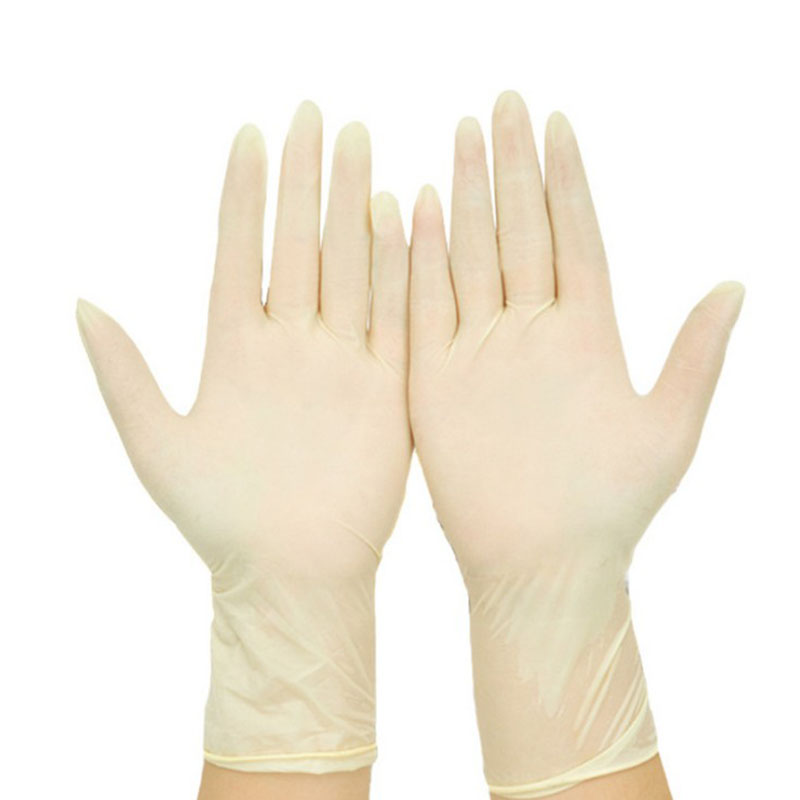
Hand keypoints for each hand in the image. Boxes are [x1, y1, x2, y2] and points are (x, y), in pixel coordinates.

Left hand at [78, 102, 410, 772]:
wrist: (291, 574)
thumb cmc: (219, 521)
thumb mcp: (155, 445)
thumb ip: (123, 374)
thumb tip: (81, 303)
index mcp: (235, 351)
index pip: (240, 253)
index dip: (243, 196)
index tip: (251, 136)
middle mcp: (290, 346)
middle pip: (299, 247)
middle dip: (306, 181)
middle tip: (317, 116)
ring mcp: (340, 361)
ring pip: (350, 269)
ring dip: (353, 207)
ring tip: (358, 146)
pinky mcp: (384, 387)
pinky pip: (394, 316)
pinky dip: (399, 268)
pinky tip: (403, 215)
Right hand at [409, 91, 742, 795]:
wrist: (540, 563)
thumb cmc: (609, 508)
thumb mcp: (670, 429)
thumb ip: (697, 355)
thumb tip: (736, 285)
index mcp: (587, 334)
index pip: (575, 237)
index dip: (567, 181)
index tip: (557, 124)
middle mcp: (532, 331)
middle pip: (521, 232)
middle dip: (512, 169)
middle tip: (502, 107)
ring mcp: (481, 349)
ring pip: (472, 259)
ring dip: (466, 199)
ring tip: (459, 139)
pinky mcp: (437, 377)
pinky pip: (425, 308)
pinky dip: (420, 261)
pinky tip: (413, 212)